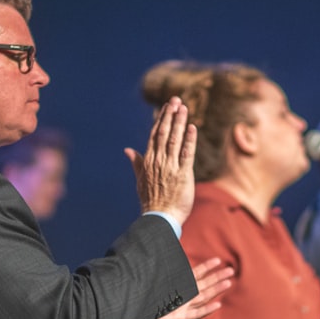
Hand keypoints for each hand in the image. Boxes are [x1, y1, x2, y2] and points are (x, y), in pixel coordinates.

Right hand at [125, 96, 197, 225]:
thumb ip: (136, 162)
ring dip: (179, 122)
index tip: (167, 106)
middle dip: (170, 115)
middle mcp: (158, 161)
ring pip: (175, 140)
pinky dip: (189, 140)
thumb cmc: (151, 201)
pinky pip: (187, 154)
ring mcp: (170, 167)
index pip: (155, 135)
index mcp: (148, 161)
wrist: (160, 218)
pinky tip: (192, 127)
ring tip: (184, 107)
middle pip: (165, 133)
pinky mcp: (183, 174)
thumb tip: (127, 150)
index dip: (161, 119)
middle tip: (176, 99)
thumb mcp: (140, 180)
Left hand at [138, 257, 233, 318]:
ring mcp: (181, 307)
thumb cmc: (142, 299)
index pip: (195, 274)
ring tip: (228, 283)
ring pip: (202, 297)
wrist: (134, 316)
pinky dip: (206, 310)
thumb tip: (156, 247)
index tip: (218, 260)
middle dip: (217, 278)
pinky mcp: (177, 318)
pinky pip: (194, 314)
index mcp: (177, 286)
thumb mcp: (151, 281)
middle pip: (204, 285)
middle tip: (231, 271)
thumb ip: (157, 269)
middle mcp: (182, 296)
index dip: (206, 267)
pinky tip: (218, 305)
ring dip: (215, 290)